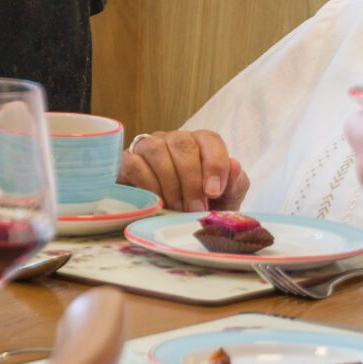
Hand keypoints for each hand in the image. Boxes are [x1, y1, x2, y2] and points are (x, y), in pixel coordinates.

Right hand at [118, 129, 248, 211]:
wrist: (163, 224)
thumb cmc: (196, 208)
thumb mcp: (222, 202)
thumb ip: (233, 185)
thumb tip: (235, 165)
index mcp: (200, 144)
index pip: (209, 139)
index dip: (214, 164)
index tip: (214, 192)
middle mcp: (173, 140)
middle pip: (182, 143)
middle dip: (191, 180)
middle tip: (195, 208)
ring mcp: (147, 147)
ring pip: (157, 149)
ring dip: (170, 184)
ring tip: (176, 208)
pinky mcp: (127, 161)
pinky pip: (136, 165)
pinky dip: (149, 186)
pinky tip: (157, 202)